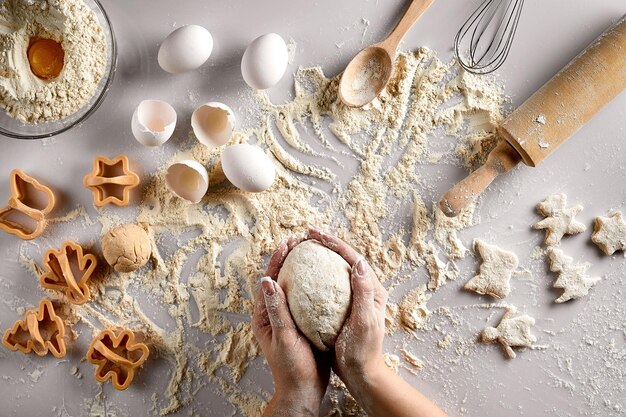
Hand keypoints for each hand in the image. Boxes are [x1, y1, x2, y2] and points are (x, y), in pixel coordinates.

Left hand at [252, 238, 330, 416]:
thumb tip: (268, 280)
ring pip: (295, 287)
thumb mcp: (284, 337)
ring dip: (302, 269)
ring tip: (314, 252)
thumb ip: (277, 309)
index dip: (277, 260)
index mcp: (263, 316)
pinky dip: (315, 286)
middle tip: (301, 240)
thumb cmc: (291, 368)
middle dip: (289, 258)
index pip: (269, 280)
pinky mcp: (303, 324)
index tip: (288, 243)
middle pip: (281, 279)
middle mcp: (274, 313)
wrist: (304, 391)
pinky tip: (328, 279)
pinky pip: (307, 299)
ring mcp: (289, 318)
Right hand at [308, 227, 387, 392]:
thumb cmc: (363, 350)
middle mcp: (364, 290)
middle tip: (305, 235)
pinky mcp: (342, 309)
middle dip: (325, 244)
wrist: (361, 374)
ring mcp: (353, 299)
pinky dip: (314, 277)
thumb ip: (363, 292)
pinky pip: (327, 286)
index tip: (314, 234)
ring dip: (319, 257)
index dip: (334, 243)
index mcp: (373, 289)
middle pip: (343, 259)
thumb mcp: (364, 321)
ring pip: (334, 270)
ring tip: (300, 249)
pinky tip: (298, 278)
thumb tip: (359, 262)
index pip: (353, 257)